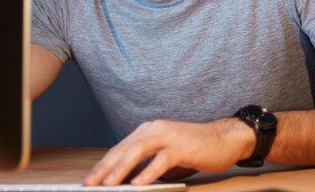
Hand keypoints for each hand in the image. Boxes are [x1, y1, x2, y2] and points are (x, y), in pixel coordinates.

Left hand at [83, 119, 254, 185]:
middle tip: (89, 183)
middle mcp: (154, 129)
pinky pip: (162, 159)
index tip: (88, 180)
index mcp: (147, 131)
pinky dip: (148, 172)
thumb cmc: (194, 149)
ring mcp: (169, 136)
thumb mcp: (165, 157)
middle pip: (123, 149)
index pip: (119, 149)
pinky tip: (138, 183)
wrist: (226, 138)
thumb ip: (145, 165)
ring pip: (138, 151)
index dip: (102, 164)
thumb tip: (126, 181)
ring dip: (121, 169)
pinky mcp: (183, 146)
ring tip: (108, 185)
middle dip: (104, 168)